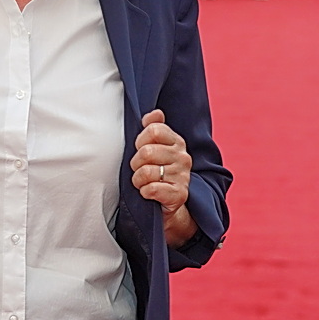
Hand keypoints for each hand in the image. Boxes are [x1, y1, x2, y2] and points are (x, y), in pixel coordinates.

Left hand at [132, 110, 195, 246]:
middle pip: (146, 151)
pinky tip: (148, 193)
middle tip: (139, 170)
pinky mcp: (179, 194)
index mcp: (176, 142)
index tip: (140, 150)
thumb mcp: (154, 148)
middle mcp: (183, 157)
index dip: (140, 141)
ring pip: (145, 172)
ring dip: (138, 180)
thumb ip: (153, 128)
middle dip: (135, 164)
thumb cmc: (157, 174)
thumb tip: (155, 113)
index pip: (153, 129)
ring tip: (143, 183)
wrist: (168, 207)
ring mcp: (183, 176)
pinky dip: (144, 192)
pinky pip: (151, 189)